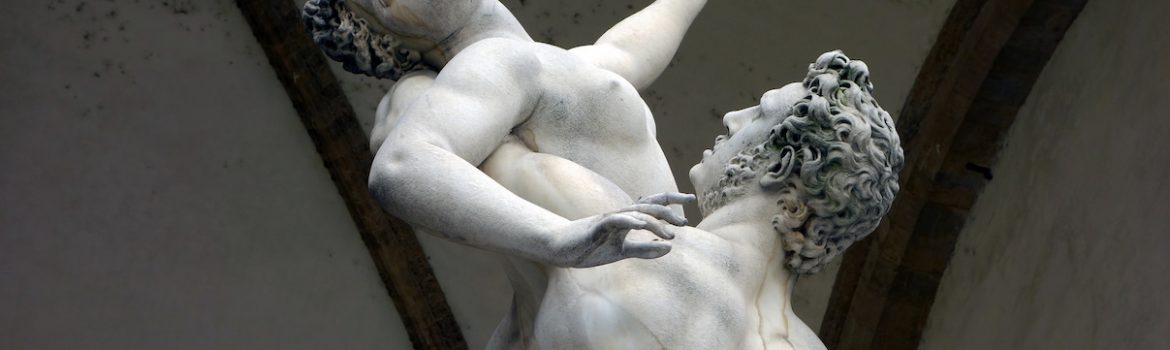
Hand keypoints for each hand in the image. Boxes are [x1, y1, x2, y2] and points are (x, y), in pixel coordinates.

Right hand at [549, 192, 695, 267]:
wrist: (560, 246)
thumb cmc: (590, 246)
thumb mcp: (622, 251)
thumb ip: (644, 249)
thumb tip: (669, 248)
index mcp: (628, 219)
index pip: (654, 204)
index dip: (672, 201)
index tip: (690, 201)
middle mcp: (622, 214)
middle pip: (650, 205)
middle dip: (669, 211)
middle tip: (684, 222)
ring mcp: (609, 218)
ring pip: (636, 213)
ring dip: (655, 223)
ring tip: (670, 235)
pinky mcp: (597, 226)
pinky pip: (615, 220)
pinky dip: (629, 221)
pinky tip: (640, 225)